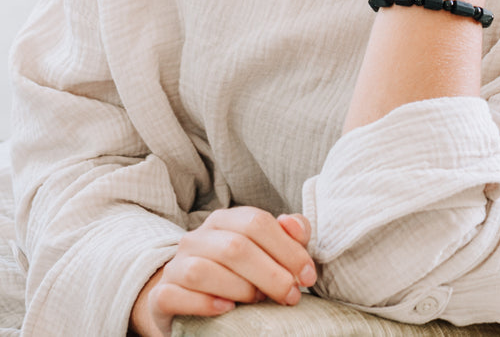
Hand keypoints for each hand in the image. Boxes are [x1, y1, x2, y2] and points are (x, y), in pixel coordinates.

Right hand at [129, 210, 315, 336]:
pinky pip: (176, 295)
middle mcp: (196, 238)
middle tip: (291, 296)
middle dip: (271, 274)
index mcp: (224, 220)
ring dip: (239, 288)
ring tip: (258, 302)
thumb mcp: (263, 251)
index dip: (288, 249)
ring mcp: (175, 266)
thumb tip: (295, 225)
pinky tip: (227, 309)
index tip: (308, 277)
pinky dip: (204, 303)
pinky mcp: (160, 295)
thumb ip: (287, 235)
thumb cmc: (236, 275)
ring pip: (203, 270)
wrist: (186, 301)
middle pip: (235, 247)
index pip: (257, 222)